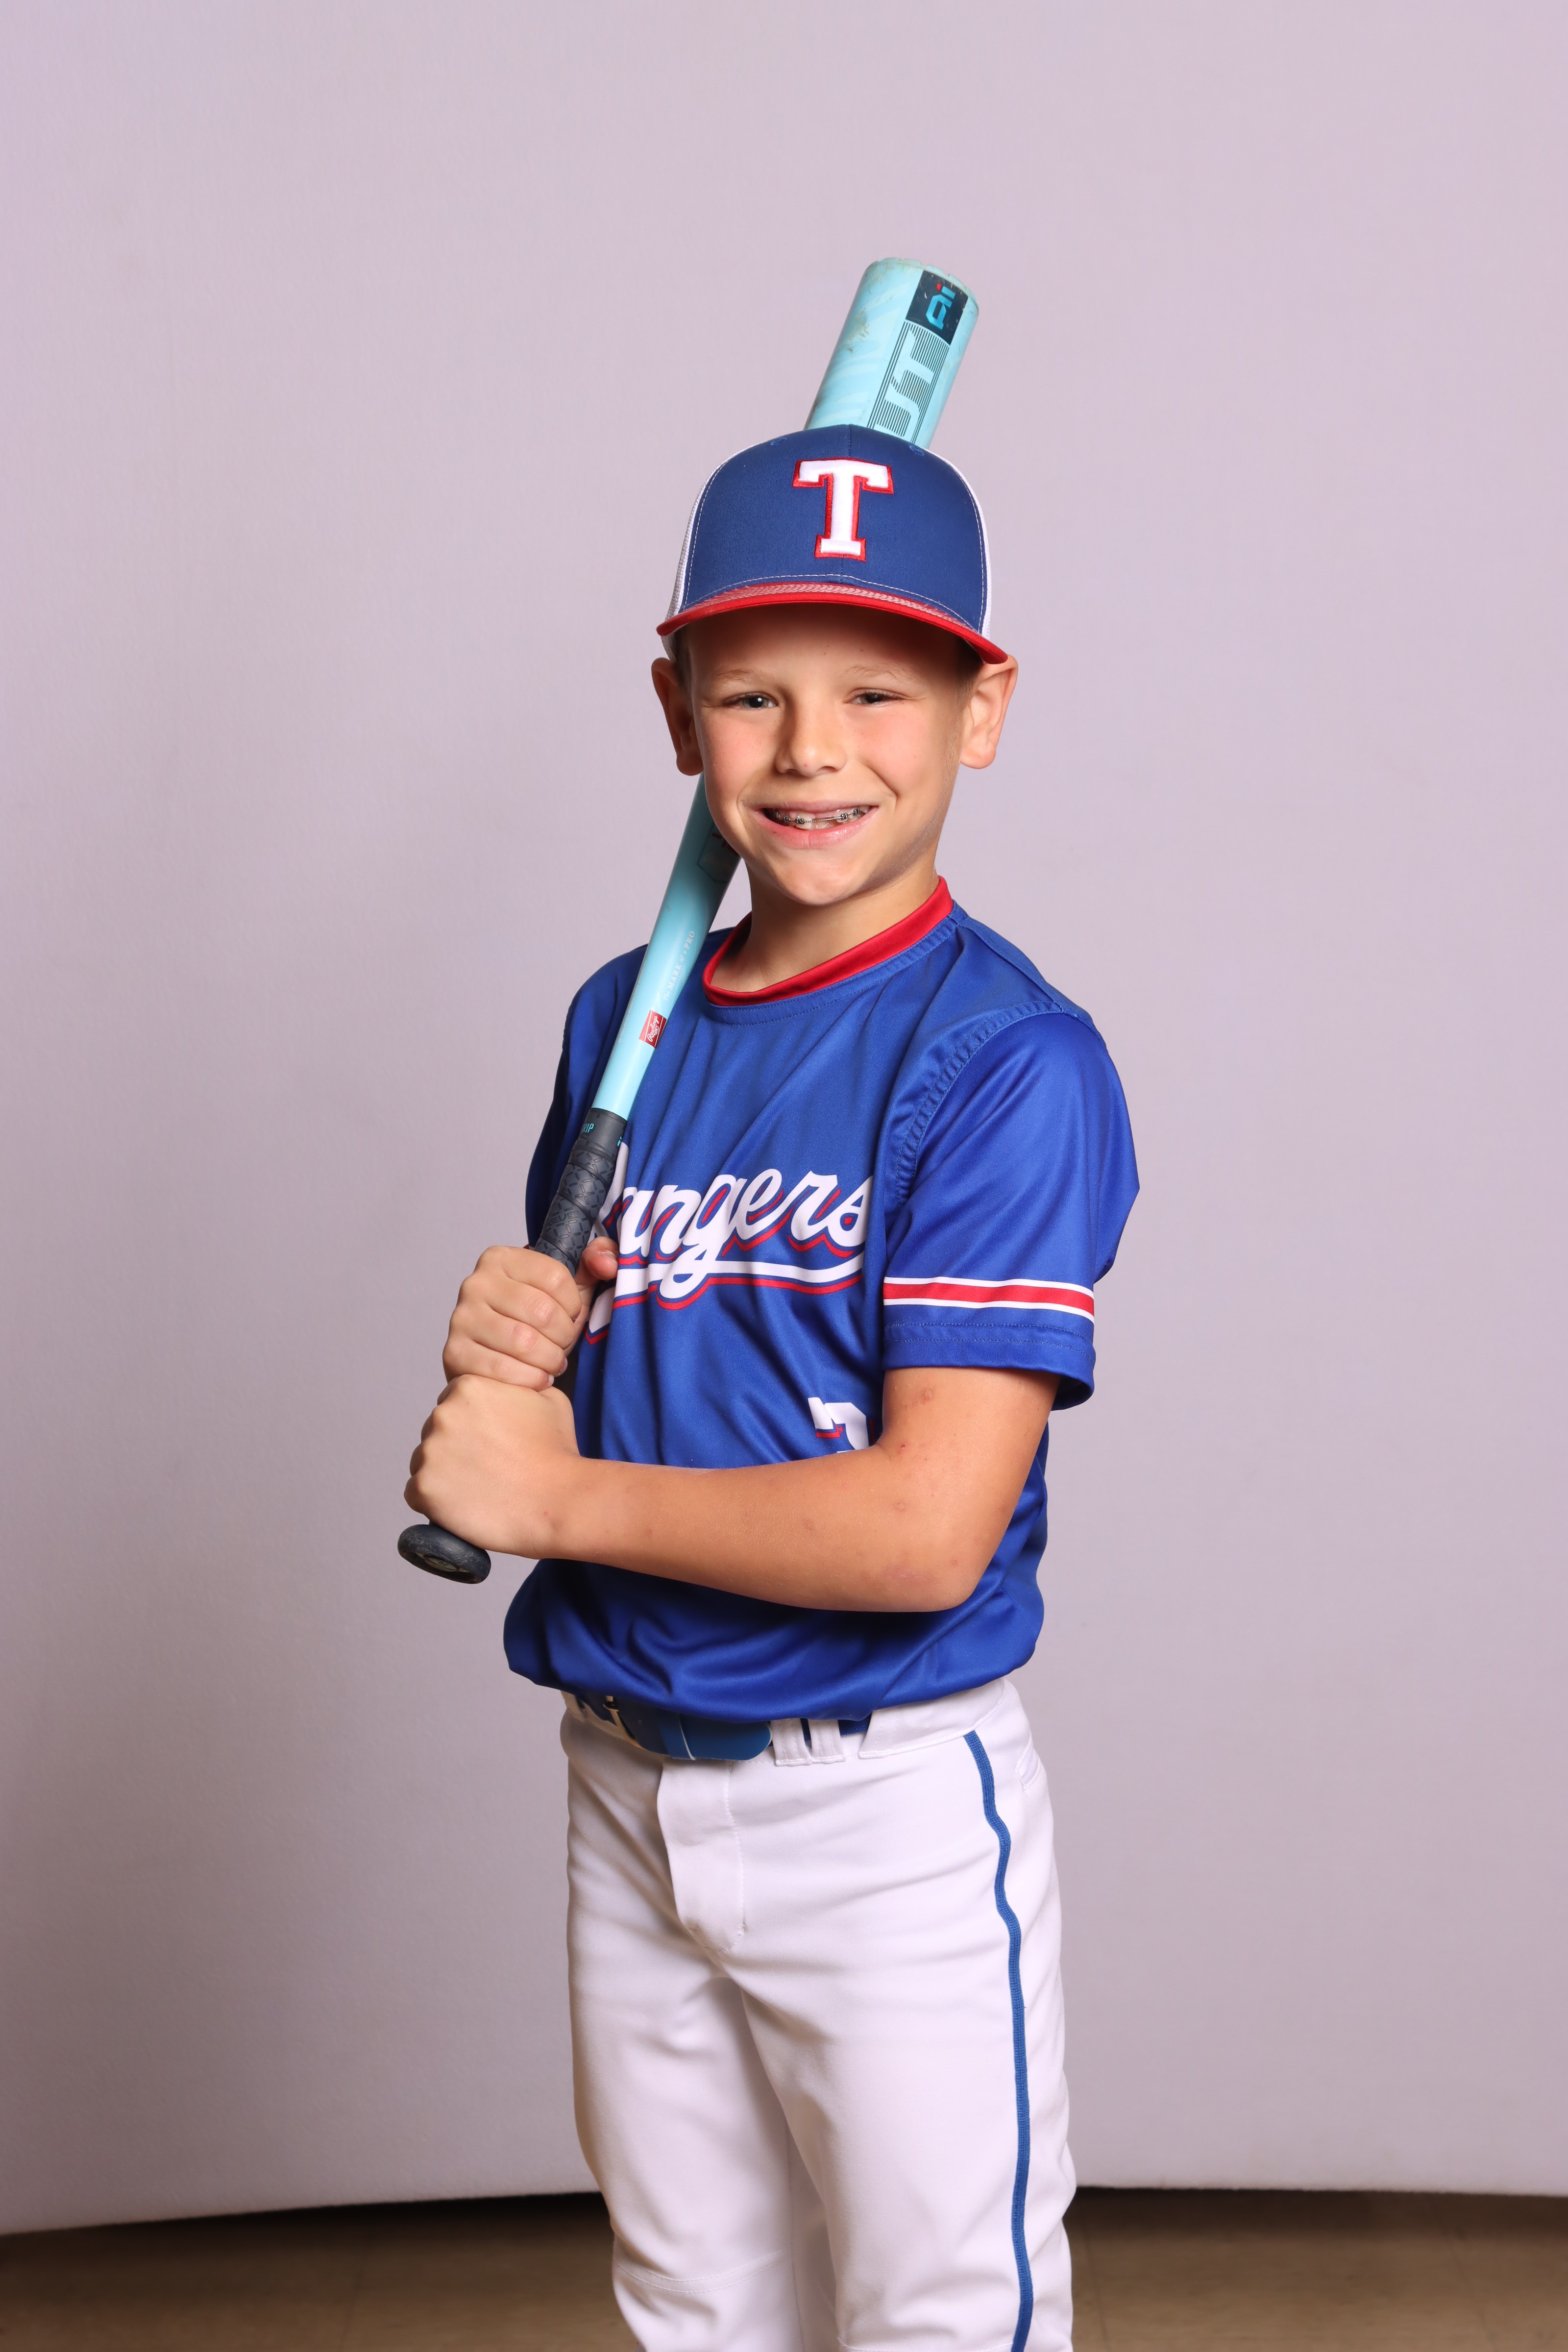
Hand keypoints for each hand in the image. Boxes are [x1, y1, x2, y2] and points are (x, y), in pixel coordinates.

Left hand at [405, 1375, 580, 1556]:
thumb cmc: (557, 1453)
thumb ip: (517, 1387)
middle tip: (487, 1469)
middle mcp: (442, 1414)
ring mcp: (429, 1452)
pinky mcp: (424, 1488)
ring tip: (478, 1490)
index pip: (453, 1405)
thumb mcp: (549, 1398)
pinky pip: (416, 1493)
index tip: (489, 1445)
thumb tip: (509, 1391)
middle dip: (456, 1449)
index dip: (471, 1428)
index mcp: (467, 1387)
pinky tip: (463, 1506)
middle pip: (436, 1433)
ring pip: (424, 1462)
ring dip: (444, 1475)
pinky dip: (434, 1501)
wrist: (559, 1500)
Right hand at [443, 1236, 617, 1388]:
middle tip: (562, 1346)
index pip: (556, 1277)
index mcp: (501, 1258)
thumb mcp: (569, 1289)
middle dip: (564, 1336)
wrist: (500, 1360)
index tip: (569, 1316)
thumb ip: (595, 1261)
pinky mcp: (455, 1353)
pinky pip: (503, 1369)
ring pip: (524, 1342)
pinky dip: (530, 1379)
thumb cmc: (536, 1323)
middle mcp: (476, 1283)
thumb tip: (606, 1263)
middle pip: (542, 1311)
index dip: (574, 1305)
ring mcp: (462, 1318)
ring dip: (549, 1360)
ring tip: (551, 1362)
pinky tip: (537, 1377)